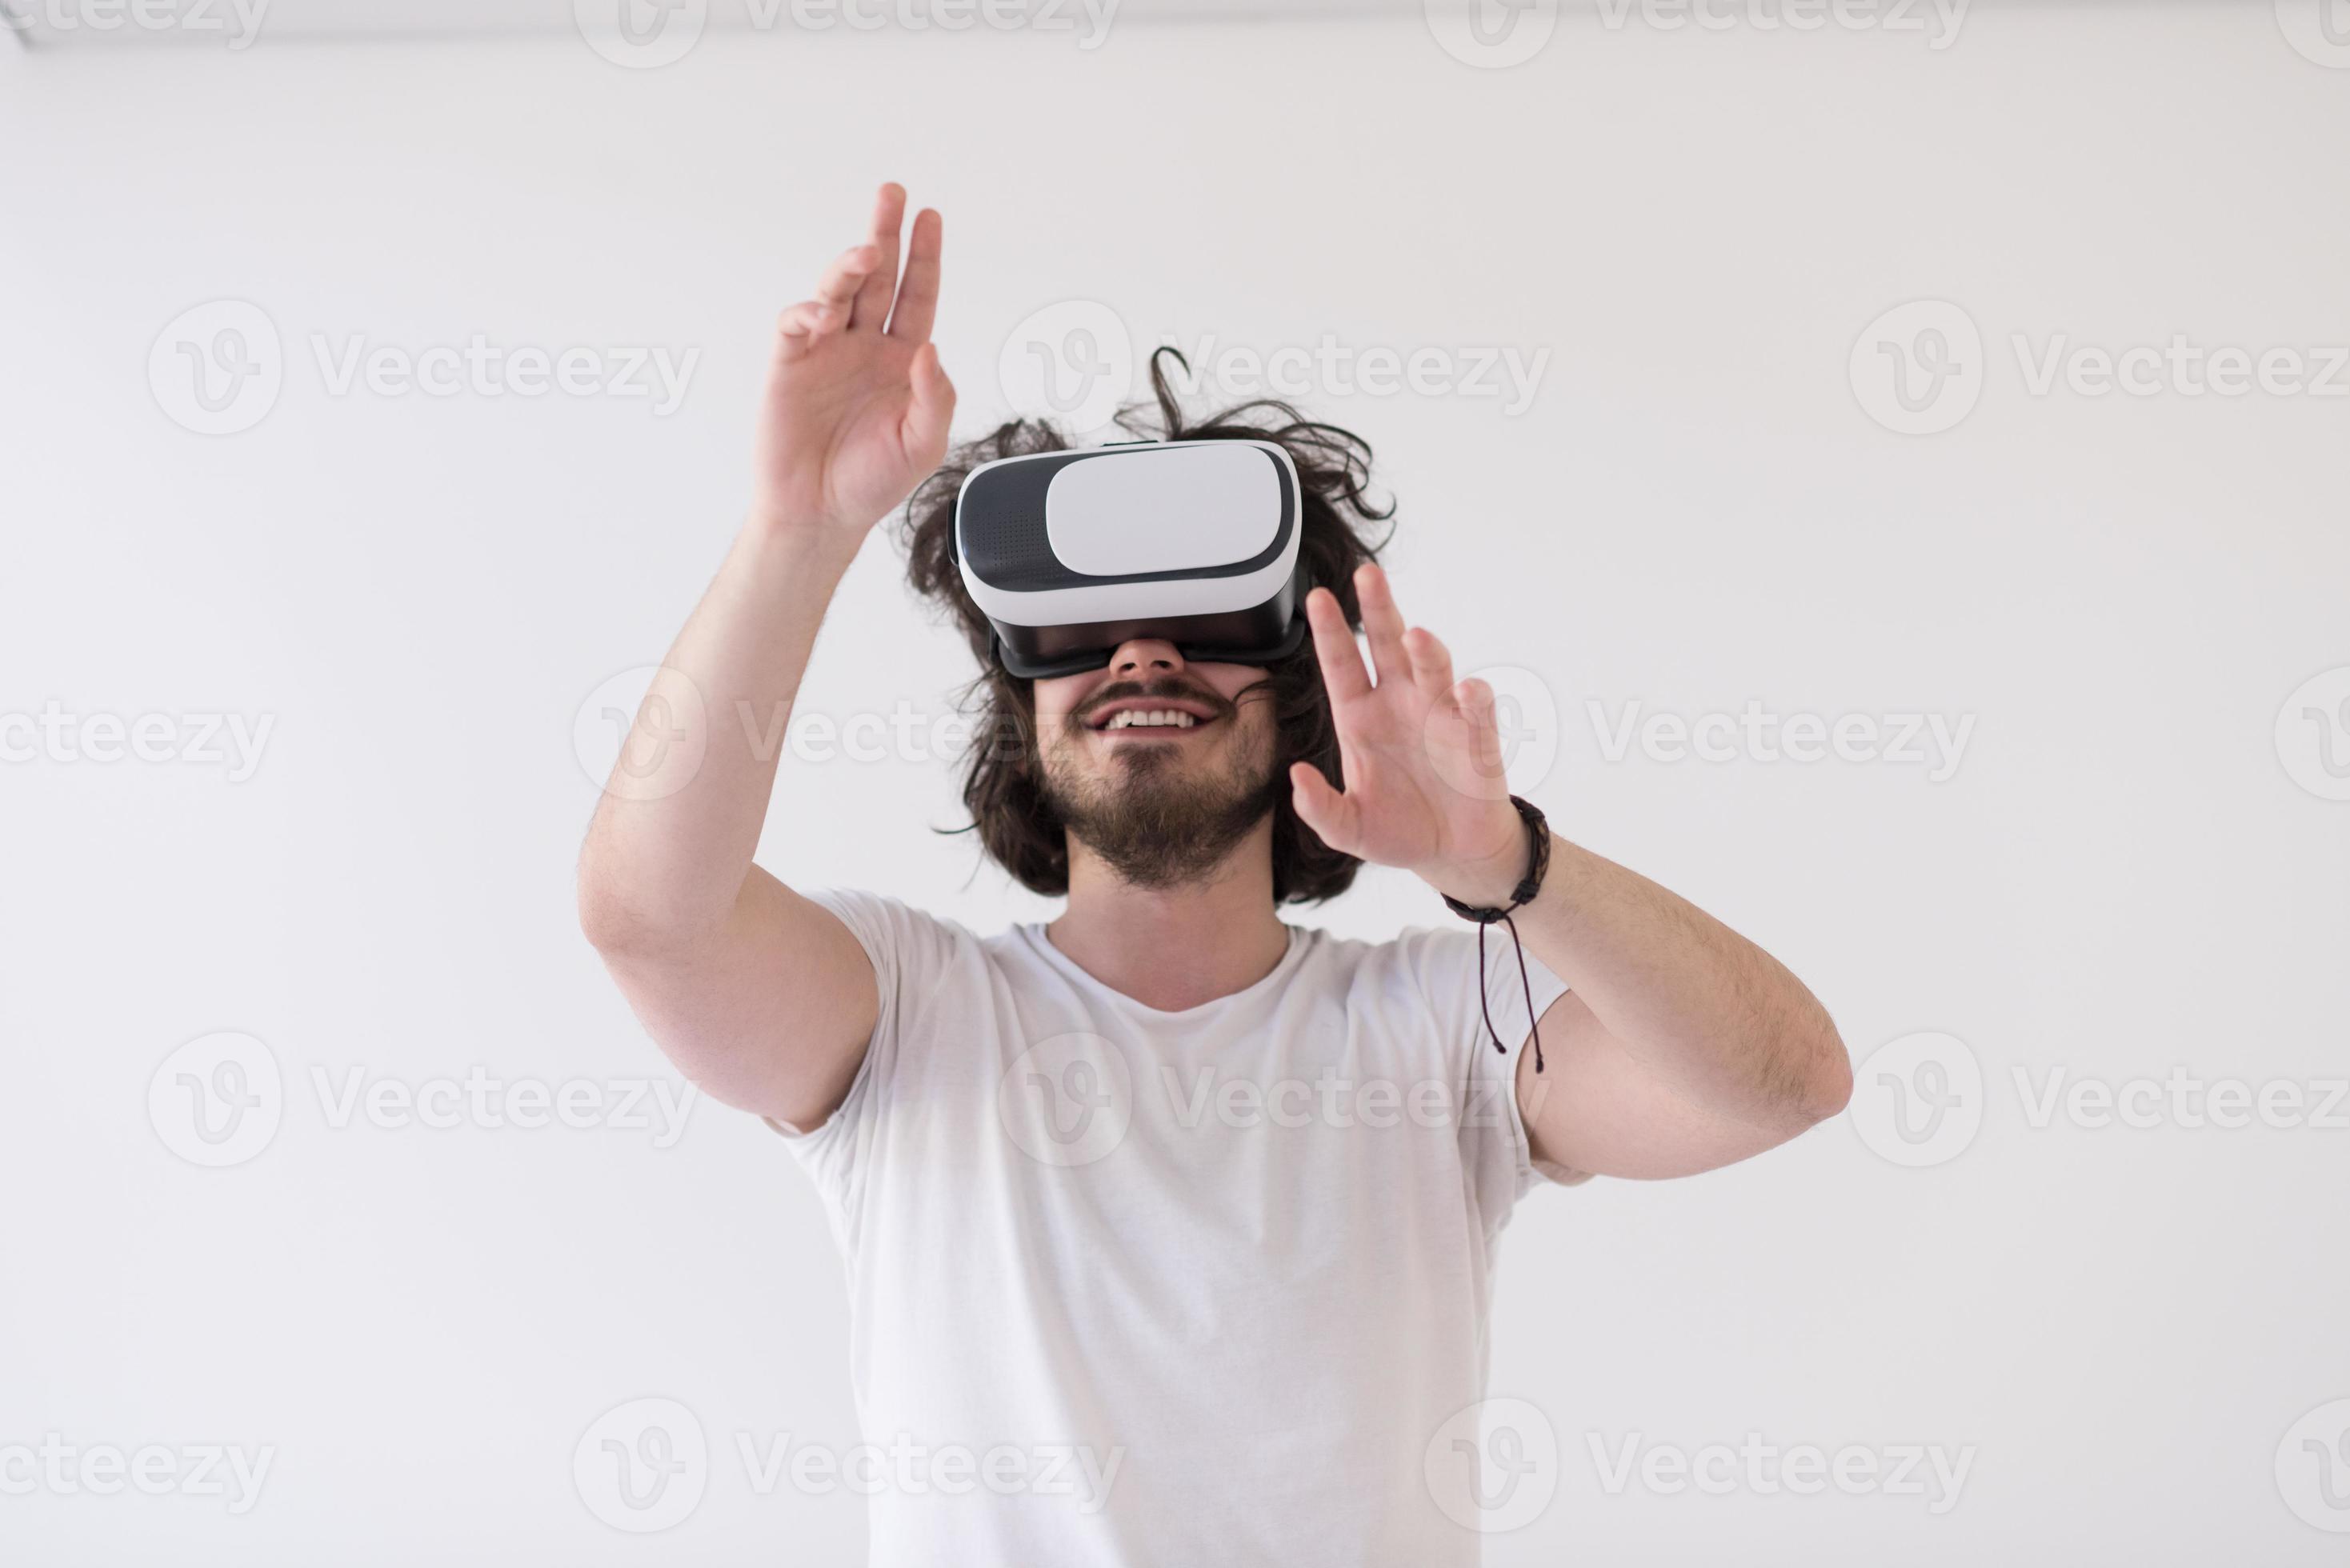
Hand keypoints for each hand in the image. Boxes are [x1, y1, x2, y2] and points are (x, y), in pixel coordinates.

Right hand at [750, 183, 955, 540]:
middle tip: (892, 195)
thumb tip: (930, 347)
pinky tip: (824, 313)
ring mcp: (826, 350)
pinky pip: (798, 322)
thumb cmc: (873, 481)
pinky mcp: (790, 363)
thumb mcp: (924, 443)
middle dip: (885, 235)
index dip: (924, 258)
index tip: (930, 219)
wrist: (820, 513)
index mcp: (902, 360)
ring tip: (867, 250)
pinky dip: (809, 310)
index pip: (917, 297)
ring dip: (851, 265)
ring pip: (839, 290)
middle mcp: (864, 346)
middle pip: (877, 278)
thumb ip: (936, 396)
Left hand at [1289, 563, 1533, 907]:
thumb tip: (1296, 776)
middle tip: (1368, 575)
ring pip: (1433, 669)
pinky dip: (1473, 700)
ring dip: (1426, 651)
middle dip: (1378, 610)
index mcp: (1361, 718)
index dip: (1330, 633)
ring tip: (1414, 636)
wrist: (1454, 851)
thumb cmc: (1399, 829)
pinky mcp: (1476, 738)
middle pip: (1387, 646)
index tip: (1318, 597)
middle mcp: (1400, 704)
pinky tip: (1467, 692)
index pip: (1341, 666)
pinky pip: (1475, 712)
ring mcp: (1440, 716)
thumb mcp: (1348, 828)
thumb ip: (1319, 808)